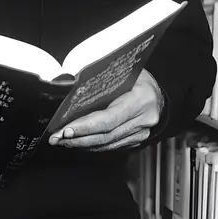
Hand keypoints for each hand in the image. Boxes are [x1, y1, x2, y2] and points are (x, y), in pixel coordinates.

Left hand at [48, 70, 163, 151]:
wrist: (161, 94)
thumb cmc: (140, 79)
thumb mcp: (125, 72)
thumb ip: (101, 79)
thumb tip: (71, 82)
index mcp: (139, 100)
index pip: (108, 119)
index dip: (86, 126)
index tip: (66, 129)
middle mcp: (141, 120)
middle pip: (105, 135)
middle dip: (78, 138)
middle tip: (56, 137)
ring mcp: (139, 134)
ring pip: (107, 144)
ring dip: (81, 143)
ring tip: (61, 140)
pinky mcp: (135, 140)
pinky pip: (111, 145)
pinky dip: (92, 145)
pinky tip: (77, 142)